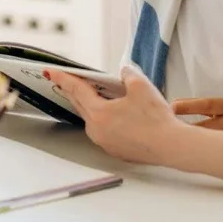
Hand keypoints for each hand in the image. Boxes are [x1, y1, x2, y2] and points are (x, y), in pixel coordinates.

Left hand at [46, 66, 185, 165]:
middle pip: (81, 105)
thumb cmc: (156, 120)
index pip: (76, 90)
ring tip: (95, 94)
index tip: (51, 72)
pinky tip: (116, 113)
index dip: (63, 78)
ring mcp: (105, 142)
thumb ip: (128, 75)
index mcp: (99, 113)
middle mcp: (97, 130)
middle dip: (74, 91)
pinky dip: (105, 119)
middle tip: (68, 80)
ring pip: (92, 119)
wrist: (170, 146)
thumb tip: (124, 73)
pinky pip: (104, 130)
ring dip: (91, 105)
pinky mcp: (116, 149)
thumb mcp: (141, 86)